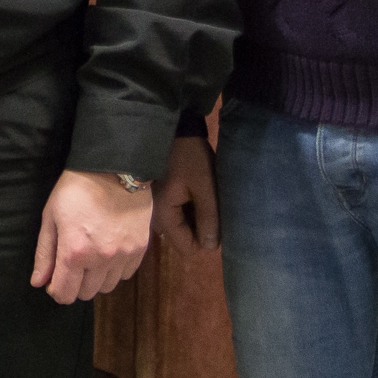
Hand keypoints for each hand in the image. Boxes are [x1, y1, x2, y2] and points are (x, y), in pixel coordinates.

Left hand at [31, 169, 152, 304]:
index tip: (54, 280)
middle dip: (75, 284)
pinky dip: (114, 269)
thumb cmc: (75, 190)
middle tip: (72, 264)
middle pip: (86, 294)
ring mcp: (123, 256)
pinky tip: (108, 251)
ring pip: (106, 287)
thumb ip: (45, 253)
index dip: (56, 290)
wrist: (114, 168)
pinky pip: (125, 274)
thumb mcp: (51, 217)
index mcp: (74, 252)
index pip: (64, 294)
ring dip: (96, 279)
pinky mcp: (139, 249)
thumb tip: (38, 282)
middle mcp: (101, 260)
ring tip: (91, 256)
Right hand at [152, 136, 219, 251]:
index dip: (206, 242)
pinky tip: (202, 197)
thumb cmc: (190, 158)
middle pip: (183, 238)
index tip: (220, 225)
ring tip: (211, 203)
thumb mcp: (204, 187)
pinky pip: (179, 215)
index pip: (186, 247)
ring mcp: (158, 207)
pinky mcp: (163, 198)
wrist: (175, 130)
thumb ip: (208, 218)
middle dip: (202, 230)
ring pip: (182, 226)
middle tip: (217, 212)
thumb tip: (210, 247)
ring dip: (198, 219)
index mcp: (164, 214)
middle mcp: (157, 215)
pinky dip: (192, 210)